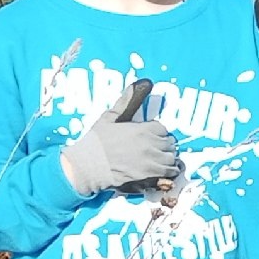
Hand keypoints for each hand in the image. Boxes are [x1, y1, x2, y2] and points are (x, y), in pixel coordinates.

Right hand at [61, 80, 179, 197]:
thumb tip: (140, 83)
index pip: (162, 129)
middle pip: (169, 143)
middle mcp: (150, 144)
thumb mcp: (109, 118)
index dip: (156, 133)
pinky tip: (160, 170)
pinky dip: (168, 171)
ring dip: (166, 158)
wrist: (86, 167)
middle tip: (152, 149)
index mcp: (142, 130)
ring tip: (156, 159)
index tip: (149, 137)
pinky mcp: (150, 175)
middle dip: (162, 145)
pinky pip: (169, 171)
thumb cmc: (95, 143)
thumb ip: (126, 102)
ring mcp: (151, 161)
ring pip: (171, 157)